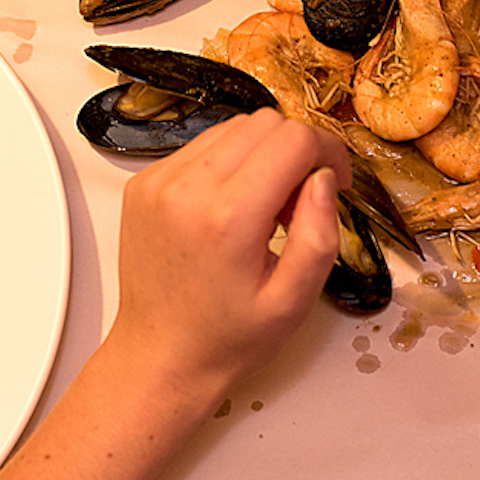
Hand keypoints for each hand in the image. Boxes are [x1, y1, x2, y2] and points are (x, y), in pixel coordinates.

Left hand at [101, 110, 348, 404]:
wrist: (160, 356)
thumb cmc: (229, 337)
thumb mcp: (294, 301)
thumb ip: (319, 234)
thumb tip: (323, 177)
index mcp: (229, 216)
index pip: (294, 139)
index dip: (328, 151)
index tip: (336, 182)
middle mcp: (187, 187)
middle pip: (265, 123)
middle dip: (296, 152)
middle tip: (298, 204)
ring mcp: (159, 180)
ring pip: (233, 128)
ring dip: (261, 154)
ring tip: (263, 209)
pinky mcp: (144, 182)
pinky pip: (201, 147)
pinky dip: (227, 164)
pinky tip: (230, 209)